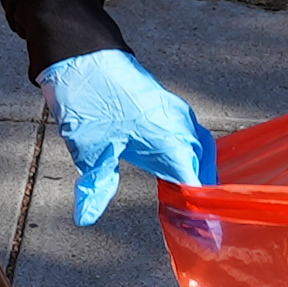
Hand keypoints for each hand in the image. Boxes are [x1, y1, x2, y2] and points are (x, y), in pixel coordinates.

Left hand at [41, 49, 215, 227]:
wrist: (80, 52)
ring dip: (195, 172)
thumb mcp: (89, 150)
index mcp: (169, 138)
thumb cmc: (88, 99)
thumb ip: (96, 186)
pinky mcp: (165, 105)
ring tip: (184, 198)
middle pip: (202, 166)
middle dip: (200, 193)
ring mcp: (174, 111)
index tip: (207, 234)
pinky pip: (188, 135)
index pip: (195, 182)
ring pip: (197, 148)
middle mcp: (179, 123)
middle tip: (197, 222)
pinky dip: (187, 155)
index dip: (199, 209)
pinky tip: (172, 169)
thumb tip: (86, 218)